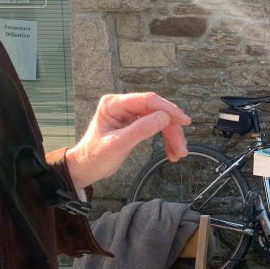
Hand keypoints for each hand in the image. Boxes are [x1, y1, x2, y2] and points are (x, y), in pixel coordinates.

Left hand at [65, 93, 190, 191]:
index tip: (184, 121)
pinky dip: (165, 139)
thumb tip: (164, 117)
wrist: (85, 168)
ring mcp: (129, 114)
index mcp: (114, 104)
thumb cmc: (95, 156)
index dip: (168, 109)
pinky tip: (171, 152)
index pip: (148, 100)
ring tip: (178, 154)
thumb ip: (141, 129)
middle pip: (157, 111)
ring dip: (171, 136)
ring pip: (159, 120)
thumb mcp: (118, 144)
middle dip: (171, 129)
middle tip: (182, 148)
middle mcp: (123, 105)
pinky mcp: (134, 123)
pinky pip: (155, 127)